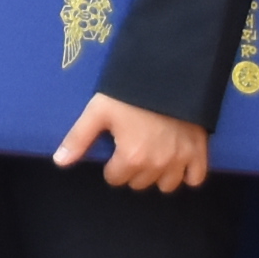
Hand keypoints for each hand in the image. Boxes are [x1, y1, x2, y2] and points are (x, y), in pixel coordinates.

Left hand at [52, 90, 209, 191]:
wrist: (170, 73)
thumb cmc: (130, 93)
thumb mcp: (99, 110)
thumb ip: (79, 138)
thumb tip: (59, 162)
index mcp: (132, 157)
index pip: (116, 179)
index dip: (112, 164)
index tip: (116, 147)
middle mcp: (157, 164)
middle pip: (140, 183)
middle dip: (133, 169)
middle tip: (134, 146)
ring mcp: (180, 160)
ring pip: (166, 185)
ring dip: (158, 174)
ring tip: (154, 155)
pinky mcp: (199, 152)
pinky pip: (195, 179)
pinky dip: (187, 174)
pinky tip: (177, 161)